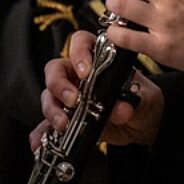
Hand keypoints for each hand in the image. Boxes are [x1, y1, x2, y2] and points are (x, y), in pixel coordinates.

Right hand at [38, 31, 162, 147]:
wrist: (143, 122)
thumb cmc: (142, 98)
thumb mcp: (143, 97)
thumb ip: (133, 100)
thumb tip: (121, 109)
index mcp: (97, 59)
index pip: (80, 43)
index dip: (78, 53)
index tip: (85, 71)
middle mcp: (77, 75)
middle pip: (55, 70)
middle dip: (59, 84)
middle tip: (73, 100)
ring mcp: (69, 97)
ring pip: (49, 97)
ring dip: (52, 110)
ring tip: (64, 124)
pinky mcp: (67, 119)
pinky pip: (47, 125)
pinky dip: (42, 133)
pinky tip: (40, 141)